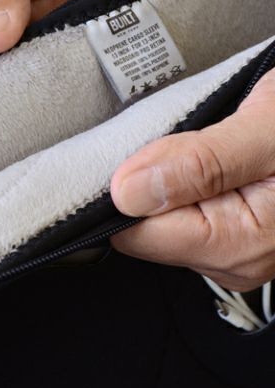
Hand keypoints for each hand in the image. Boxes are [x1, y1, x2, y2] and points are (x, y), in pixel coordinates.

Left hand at [110, 68, 274, 291]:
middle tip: (183, 139)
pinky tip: (208, 158)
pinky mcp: (236, 229)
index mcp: (240, 242)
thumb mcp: (268, 130)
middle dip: (151, 183)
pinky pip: (184, 211)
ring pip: (164, 218)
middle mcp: (236, 257)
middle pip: (148, 228)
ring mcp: (237, 246)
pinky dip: (183, 180)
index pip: (138, 235)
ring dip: (170, 178)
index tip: (137, 154)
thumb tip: (128, 192)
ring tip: (205, 144)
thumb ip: (200, 164)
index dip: (127, 193)